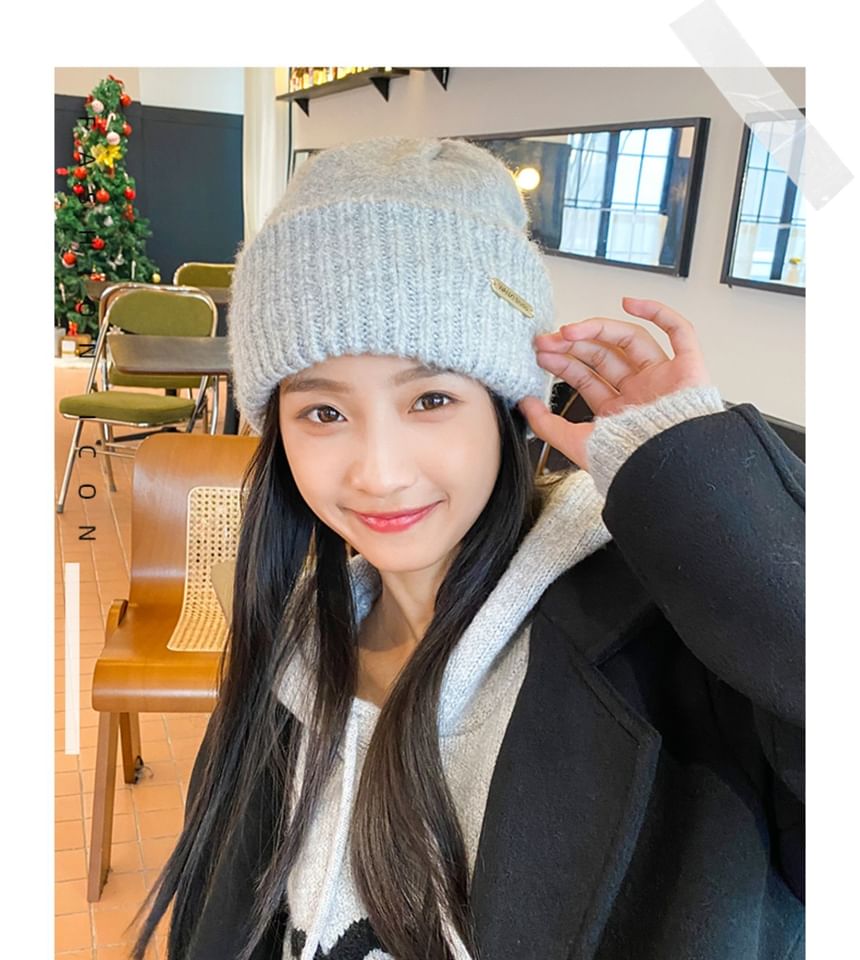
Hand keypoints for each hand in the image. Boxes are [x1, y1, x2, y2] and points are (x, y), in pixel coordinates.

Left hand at [518, 297, 713, 473]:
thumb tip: (524, 404)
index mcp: (618, 412)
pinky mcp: (688, 369)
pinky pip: (680, 333)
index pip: (586, 377)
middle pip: (604, 356)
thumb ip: (548, 425)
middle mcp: (640, 393)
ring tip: (571, 330)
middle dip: (573, 345)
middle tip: (548, 340)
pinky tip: (630, 303)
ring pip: (631, 340)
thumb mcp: (576, 445)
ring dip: (600, 329)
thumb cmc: (628, 463)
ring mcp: (664, 379)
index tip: (541, 352)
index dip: (563, 362)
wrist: (664, 469)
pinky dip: (659, 313)